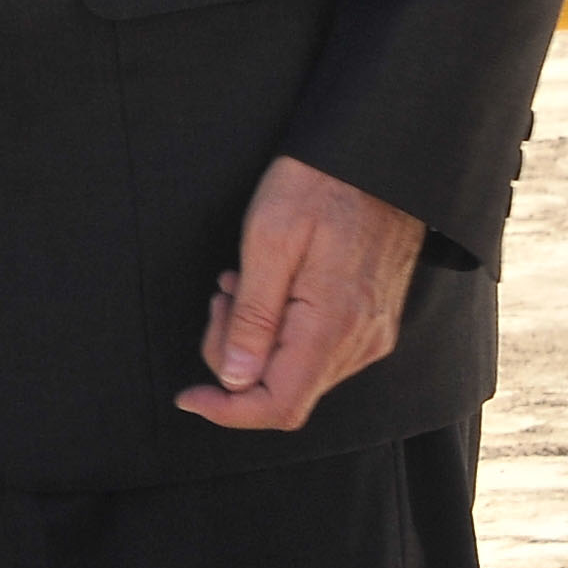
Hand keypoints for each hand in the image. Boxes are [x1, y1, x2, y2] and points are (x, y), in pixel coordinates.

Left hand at [173, 155, 424, 433]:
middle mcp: (361, 343)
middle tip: (222, 293)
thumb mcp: (269, 239)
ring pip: (297, 371)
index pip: (279, 406)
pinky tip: (269, 285)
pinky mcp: (373, 322)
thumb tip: (235, 381)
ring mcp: (371, 335)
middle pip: (283, 391)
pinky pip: (317, 350)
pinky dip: (281, 330)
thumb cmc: (319, 186)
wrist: (378, 156)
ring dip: (256, 339)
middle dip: (234, 358)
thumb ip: (253, 318)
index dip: (228, 411)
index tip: (188, 396)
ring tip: (243, 279)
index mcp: (332, 326)